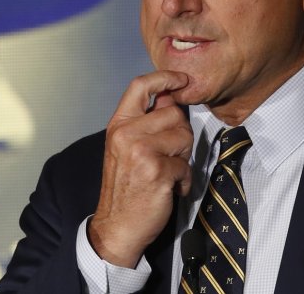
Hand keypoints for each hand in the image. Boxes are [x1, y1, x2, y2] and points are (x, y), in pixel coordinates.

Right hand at [88, 70, 192, 267]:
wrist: (116, 226)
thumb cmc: (125, 187)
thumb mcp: (125, 147)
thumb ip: (144, 122)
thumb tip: (171, 97)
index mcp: (118, 125)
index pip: (140, 85)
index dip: (165, 77)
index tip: (182, 79)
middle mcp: (125, 133)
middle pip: (173, 112)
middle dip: (181, 133)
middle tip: (170, 155)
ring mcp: (140, 151)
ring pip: (184, 135)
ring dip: (183, 156)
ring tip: (167, 172)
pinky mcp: (156, 171)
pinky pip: (186, 165)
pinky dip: (183, 180)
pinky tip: (169, 188)